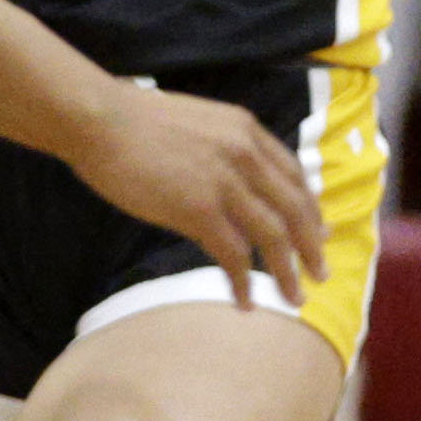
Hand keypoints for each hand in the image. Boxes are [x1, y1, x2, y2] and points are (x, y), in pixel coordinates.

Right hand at [62, 81, 325, 308]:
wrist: (99, 119)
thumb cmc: (133, 121)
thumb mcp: (197, 125)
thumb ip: (221, 149)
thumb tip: (227, 183)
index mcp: (247, 131)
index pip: (294, 175)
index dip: (310, 209)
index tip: (319, 232)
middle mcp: (246, 155)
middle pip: (295, 209)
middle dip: (312, 247)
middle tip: (321, 274)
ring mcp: (226, 183)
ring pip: (274, 237)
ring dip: (287, 273)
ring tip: (294, 299)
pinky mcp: (200, 209)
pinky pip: (234, 255)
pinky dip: (244, 282)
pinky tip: (245, 301)